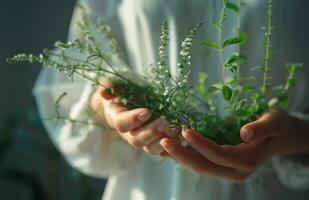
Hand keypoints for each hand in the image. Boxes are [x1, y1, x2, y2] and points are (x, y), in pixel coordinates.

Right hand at [91, 79, 176, 155]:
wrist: (129, 103)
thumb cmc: (122, 91)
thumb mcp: (115, 86)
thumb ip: (109, 86)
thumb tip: (104, 91)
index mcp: (117, 118)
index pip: (122, 123)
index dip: (133, 119)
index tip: (147, 111)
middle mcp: (129, 133)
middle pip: (137, 140)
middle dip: (151, 132)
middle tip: (165, 122)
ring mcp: (143, 140)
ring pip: (151, 148)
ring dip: (163, 141)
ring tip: (176, 130)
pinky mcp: (155, 143)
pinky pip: (163, 150)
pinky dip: (173, 146)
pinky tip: (182, 139)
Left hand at [160, 108, 308, 181]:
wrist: (281, 136)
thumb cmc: (278, 125)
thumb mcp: (275, 121)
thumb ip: (261, 128)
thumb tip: (244, 133)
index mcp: (248, 160)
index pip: (219, 154)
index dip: (200, 144)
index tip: (184, 131)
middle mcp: (237, 171)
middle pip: (204, 166)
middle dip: (182, 155)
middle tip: (163, 141)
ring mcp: (229, 172)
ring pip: (201, 168)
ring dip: (181, 157)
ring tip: (163, 144)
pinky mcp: (224, 168)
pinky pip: (202, 164)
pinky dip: (187, 157)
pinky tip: (174, 147)